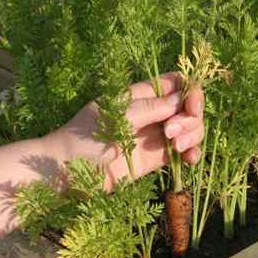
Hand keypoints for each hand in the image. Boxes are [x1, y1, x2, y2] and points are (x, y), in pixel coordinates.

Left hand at [44, 72, 204, 189]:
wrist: (66, 173)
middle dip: (189, 118)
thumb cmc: (84, 138)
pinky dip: (191, 153)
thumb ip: (151, 108)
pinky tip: (189, 159)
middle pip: (186, 107)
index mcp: (138, 95)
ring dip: (191, 135)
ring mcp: (152, 136)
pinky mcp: (154, 160)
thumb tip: (181, 99)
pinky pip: (181, 153)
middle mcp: (149, 113)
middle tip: (171, 133)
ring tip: (177, 148)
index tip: (191, 105)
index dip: (190, 91)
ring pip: (188, 129)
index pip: (174, 84)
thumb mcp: (117, 116)